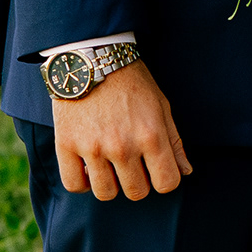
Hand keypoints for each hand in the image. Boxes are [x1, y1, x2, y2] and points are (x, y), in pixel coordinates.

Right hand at [53, 61, 191, 200]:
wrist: (91, 58)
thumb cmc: (132, 82)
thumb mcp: (161, 105)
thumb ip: (174, 141)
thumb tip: (185, 171)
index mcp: (151, 136)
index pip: (167, 184)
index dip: (164, 179)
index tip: (156, 170)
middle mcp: (123, 146)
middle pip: (136, 192)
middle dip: (138, 182)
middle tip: (132, 165)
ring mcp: (92, 147)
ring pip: (106, 193)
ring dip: (110, 184)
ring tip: (109, 165)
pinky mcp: (66, 144)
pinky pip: (74, 185)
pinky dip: (82, 182)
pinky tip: (88, 168)